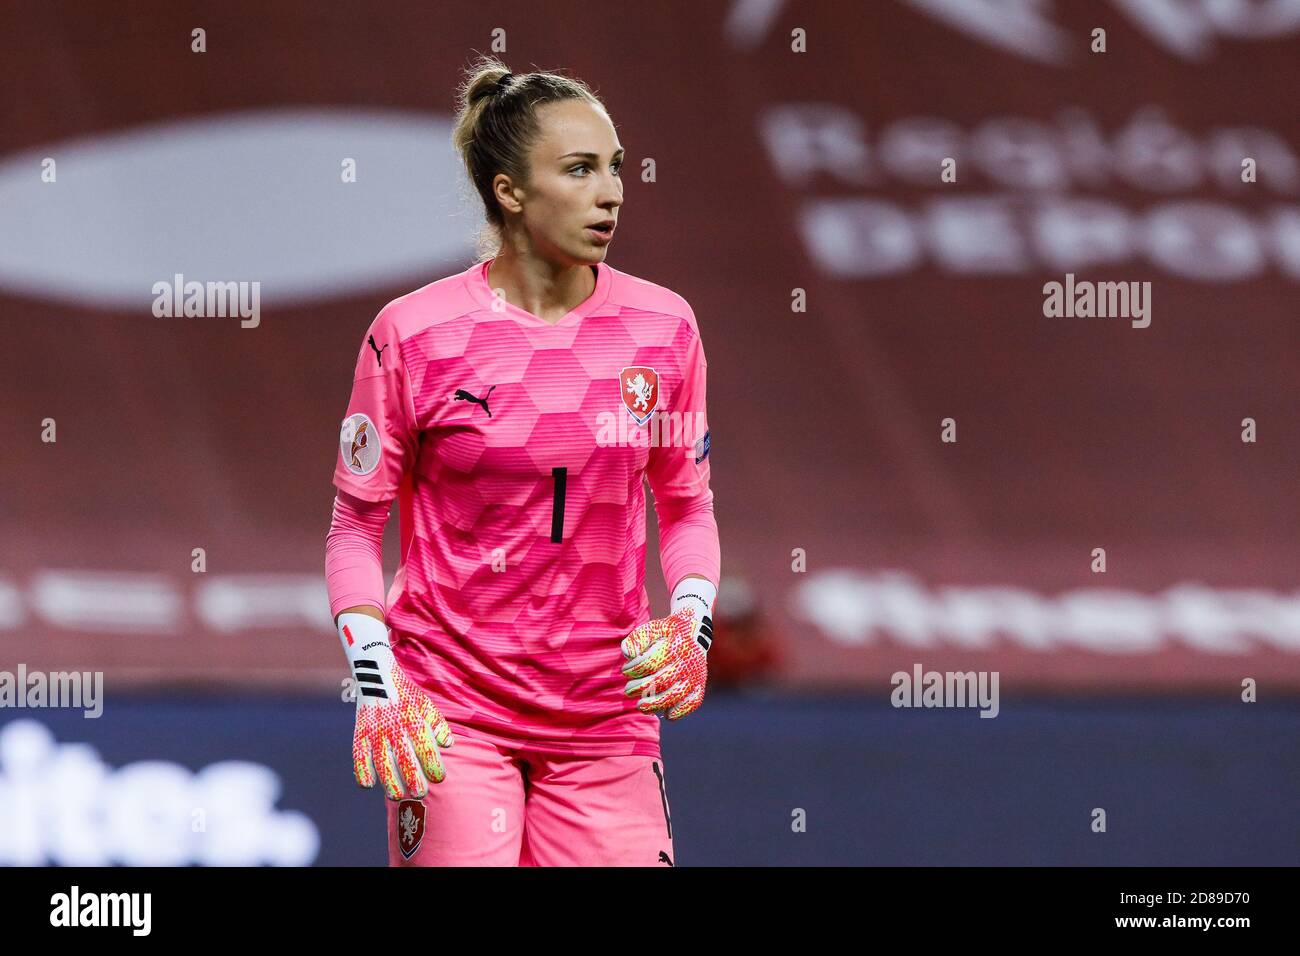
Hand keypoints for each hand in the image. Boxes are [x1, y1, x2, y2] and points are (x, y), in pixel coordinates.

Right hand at [339, 612, 453, 799]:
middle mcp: (394, 726)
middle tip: (421, 794)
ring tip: (398, 796)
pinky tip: (367, 785)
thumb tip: (449, 745)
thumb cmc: (407, 694)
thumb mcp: (426, 704)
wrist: (377, 674)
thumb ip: (438, 724)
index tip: (440, 778)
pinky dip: (361, 770)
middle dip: (414, 778)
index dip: (433, 764)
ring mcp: (374, 730)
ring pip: (381, 761)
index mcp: (413, 719)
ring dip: (389, 781)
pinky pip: (358, 755)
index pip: (425, 746)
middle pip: (404, 757)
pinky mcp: (359, 732)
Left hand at [621, 606, 710, 719]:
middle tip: (628, 690)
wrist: (694, 631)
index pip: (650, 662)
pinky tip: (667, 714)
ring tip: (641, 706)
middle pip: (661, 681)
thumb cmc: (667, 632)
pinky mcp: (699, 685)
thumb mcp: (652, 628)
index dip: (634, 669)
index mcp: (674, 646)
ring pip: (675, 695)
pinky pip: (692, 702)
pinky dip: (680, 711)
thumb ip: (638, 639)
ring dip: (655, 704)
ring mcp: (694, 675)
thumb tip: (628, 653)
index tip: (626, 670)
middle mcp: (686, 662)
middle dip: (640, 688)